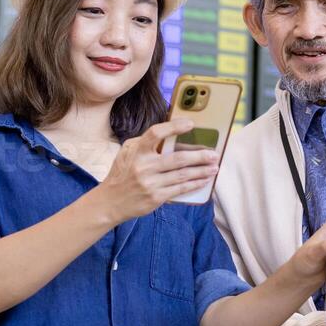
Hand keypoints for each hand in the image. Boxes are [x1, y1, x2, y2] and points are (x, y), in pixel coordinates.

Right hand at [91, 118, 218, 222]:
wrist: (111, 202)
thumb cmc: (122, 173)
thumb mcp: (127, 152)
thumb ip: (144, 142)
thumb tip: (170, 134)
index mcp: (137, 151)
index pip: (155, 134)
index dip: (173, 127)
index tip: (190, 124)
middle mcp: (144, 167)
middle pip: (177, 159)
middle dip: (199, 156)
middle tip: (214, 154)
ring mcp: (151, 184)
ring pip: (182, 175)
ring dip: (201, 171)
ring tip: (214, 167)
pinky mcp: (156, 197)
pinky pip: (180, 189)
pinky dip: (195, 184)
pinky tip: (204, 180)